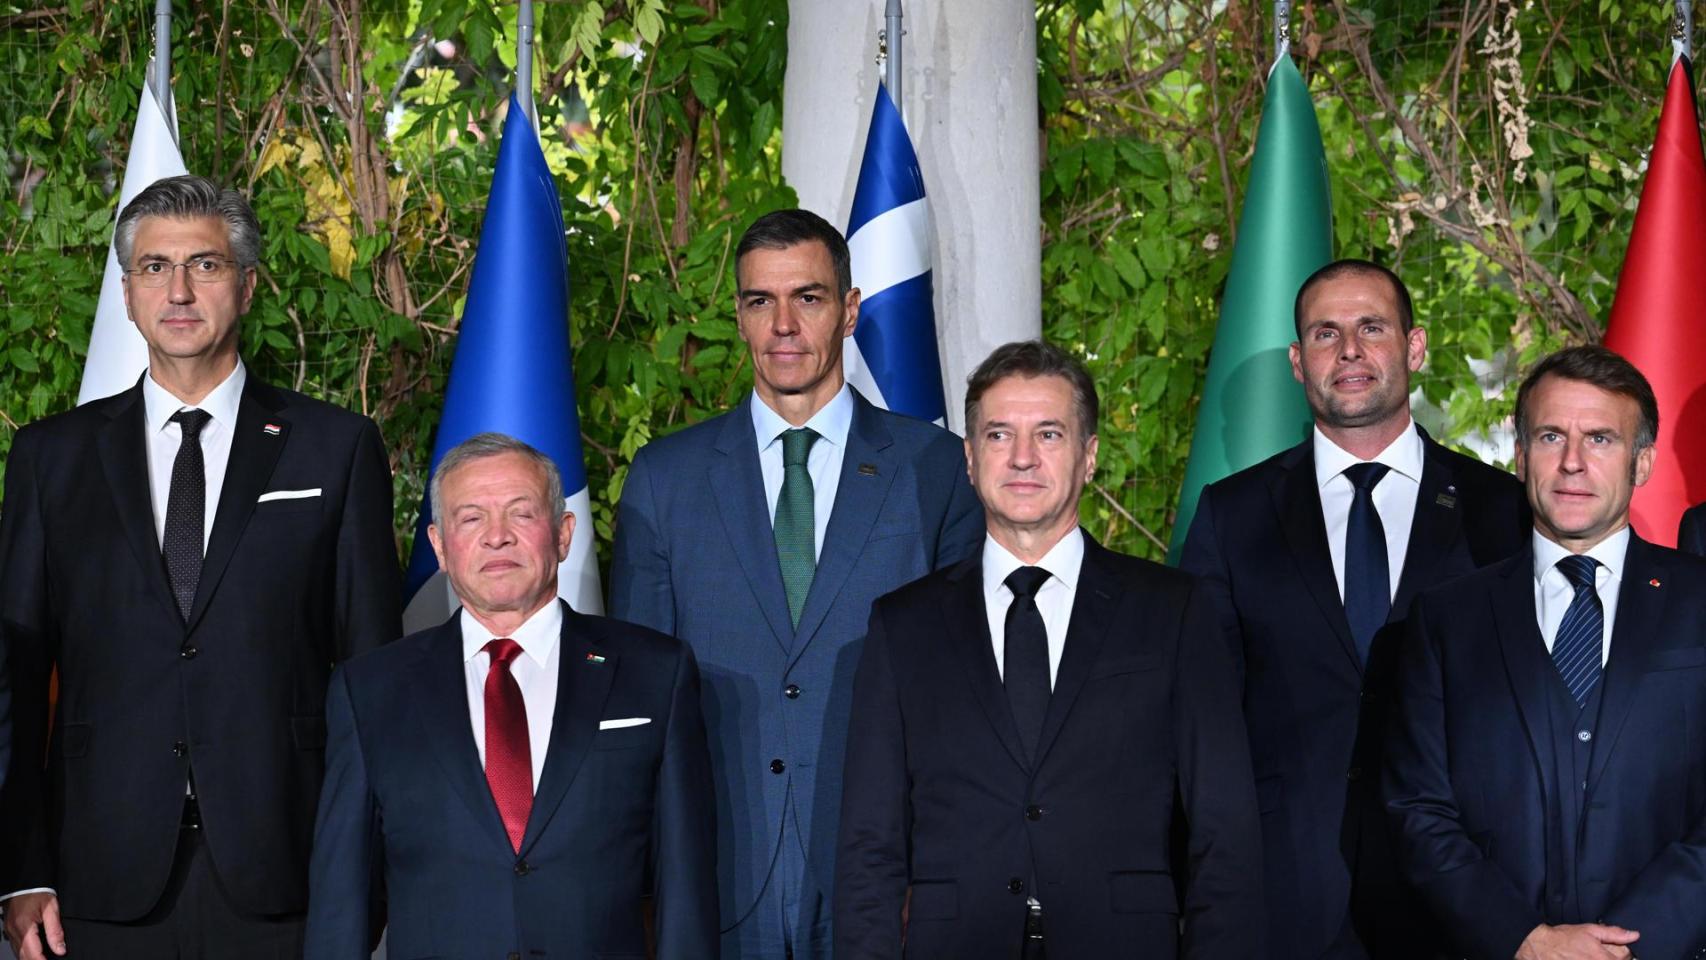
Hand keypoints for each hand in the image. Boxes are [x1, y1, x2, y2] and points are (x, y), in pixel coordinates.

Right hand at [3, 892, 65, 958]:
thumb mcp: (51, 908)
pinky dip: (25, 952)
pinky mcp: (9, 929)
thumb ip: (55, 930)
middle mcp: (14, 932)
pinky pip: (16, 946)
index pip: (33, 953)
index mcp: (24, 928)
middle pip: (23, 956)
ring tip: (44, 959)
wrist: (24, 881)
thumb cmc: (38, 892)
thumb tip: (60, 949)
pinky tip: (35, 952)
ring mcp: (9, 931)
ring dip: (30, 958)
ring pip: (18, 953)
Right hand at [1516, 923, 1638, 959]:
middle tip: (1596, 954)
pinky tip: (1581, 959)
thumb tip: (1634, 935)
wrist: (1540, 947)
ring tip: (1587, 956)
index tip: (1615, 953)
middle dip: (1612, 958)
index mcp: (1604, 959)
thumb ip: (1613, 933)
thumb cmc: (1564, 938)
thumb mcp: (1589, 930)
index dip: (1624, 956)